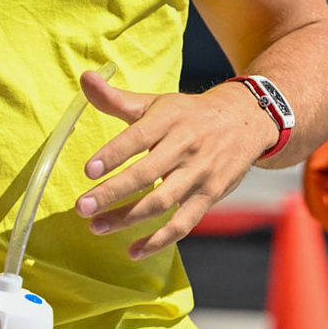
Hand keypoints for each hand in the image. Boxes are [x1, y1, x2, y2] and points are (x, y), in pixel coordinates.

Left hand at [76, 71, 275, 258]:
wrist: (245, 121)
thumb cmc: (189, 114)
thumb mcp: (156, 102)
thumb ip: (117, 99)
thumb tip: (85, 78)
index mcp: (168, 120)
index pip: (137, 137)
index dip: (113, 153)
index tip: (89, 170)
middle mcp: (185, 146)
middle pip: (145, 174)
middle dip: (112, 193)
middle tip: (82, 208)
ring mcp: (199, 173)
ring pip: (161, 202)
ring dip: (127, 218)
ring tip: (96, 227)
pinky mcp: (210, 195)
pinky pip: (183, 223)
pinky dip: (159, 240)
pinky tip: (133, 250)